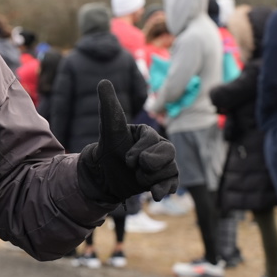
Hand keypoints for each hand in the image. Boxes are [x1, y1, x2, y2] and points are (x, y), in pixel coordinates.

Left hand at [77, 80, 178, 204]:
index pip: (154, 139)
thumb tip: (103, 81)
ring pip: (170, 170)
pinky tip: (158, 195)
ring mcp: (163, 163)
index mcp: (148, 132)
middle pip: (168, 153)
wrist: (105, 174)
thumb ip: (109, 106)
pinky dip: (166, 189)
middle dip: (150, 165)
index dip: (141, 152)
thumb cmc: (109, 148)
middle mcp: (160, 146)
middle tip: (135, 169)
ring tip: (137, 178)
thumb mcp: (109, 127)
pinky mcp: (163, 178)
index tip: (128, 160)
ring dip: (152, 178)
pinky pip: (173, 183)